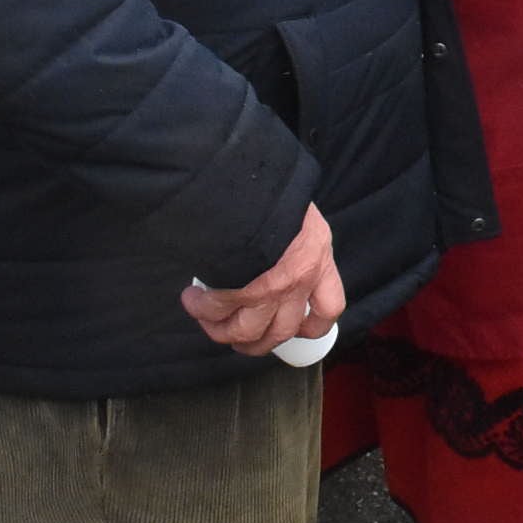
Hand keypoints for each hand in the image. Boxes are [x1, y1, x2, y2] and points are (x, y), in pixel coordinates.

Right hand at [182, 205, 343, 357]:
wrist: (250, 180)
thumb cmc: (271, 194)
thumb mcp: (296, 218)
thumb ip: (294, 245)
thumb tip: (272, 263)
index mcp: (318, 258)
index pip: (329, 307)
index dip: (312, 326)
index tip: (295, 330)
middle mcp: (300, 277)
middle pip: (282, 331)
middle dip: (256, 342)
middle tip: (236, 337)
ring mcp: (271, 286)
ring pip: (247, 331)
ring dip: (222, 331)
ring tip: (206, 318)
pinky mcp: (240, 287)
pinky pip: (218, 311)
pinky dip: (202, 310)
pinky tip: (192, 299)